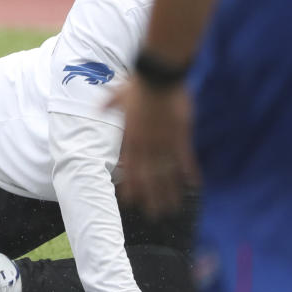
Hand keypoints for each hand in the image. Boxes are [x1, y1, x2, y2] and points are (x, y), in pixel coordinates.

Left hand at [109, 79, 198, 217]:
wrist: (157, 76)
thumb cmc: (137, 84)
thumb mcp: (117, 95)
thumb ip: (108, 105)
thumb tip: (97, 109)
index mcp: (131, 137)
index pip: (130, 168)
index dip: (131, 186)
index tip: (130, 202)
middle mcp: (147, 144)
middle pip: (148, 177)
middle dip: (150, 197)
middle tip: (153, 215)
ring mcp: (164, 141)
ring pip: (167, 173)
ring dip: (170, 191)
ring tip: (172, 208)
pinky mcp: (181, 135)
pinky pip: (185, 158)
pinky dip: (189, 171)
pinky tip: (194, 185)